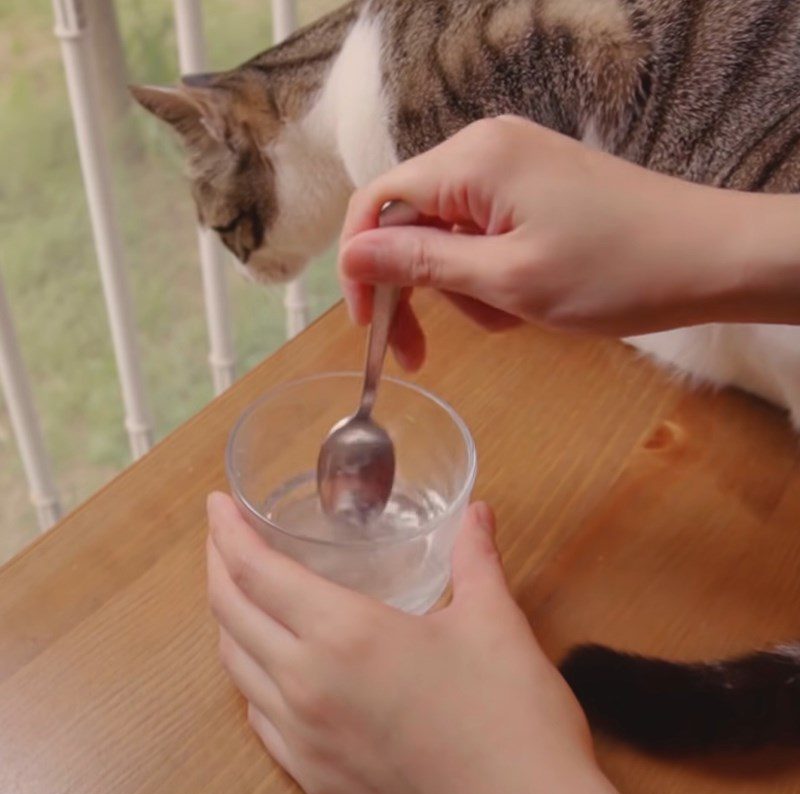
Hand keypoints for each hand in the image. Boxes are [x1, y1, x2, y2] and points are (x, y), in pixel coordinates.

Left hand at [207, 493, 620, 793]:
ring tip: (242, 588)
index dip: (228, 532)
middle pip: (231, 613)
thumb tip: (478, 512)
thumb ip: (475, 556)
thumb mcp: (493, 619)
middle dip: (218, 565)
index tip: (217, 503)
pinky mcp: (314, 777)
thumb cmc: (507, 713)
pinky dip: (250, 674)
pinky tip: (270, 663)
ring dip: (229, 618)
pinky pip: (258, 715)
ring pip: (236, 666)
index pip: (258, 572)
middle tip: (223, 534)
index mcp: (345, 634)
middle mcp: (307, 685)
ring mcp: (304, 738)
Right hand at [339, 116, 796, 369]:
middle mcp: (484, 148)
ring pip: (446, 236)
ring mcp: (512, 166)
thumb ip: (420, 264)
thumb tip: (348, 257)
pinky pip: (482, 234)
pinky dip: (491, 275)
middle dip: (415, 289)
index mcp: (472, 160)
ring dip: (463, 289)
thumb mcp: (506, 280)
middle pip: (409, 222)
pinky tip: (528, 297)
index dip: (361, 268)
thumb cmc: (615, 273)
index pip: (377, 203)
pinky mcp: (534, 187)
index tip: (368, 329)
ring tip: (513, 314)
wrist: (713, 259)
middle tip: (421, 355)